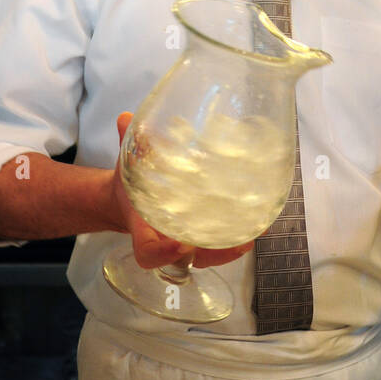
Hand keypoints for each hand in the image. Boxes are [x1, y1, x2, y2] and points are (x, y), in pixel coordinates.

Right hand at [109, 112, 254, 271]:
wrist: (128, 200)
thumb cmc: (130, 183)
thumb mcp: (127, 163)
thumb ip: (129, 143)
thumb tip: (125, 118)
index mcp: (142, 226)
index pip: (147, 251)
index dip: (162, 253)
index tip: (179, 243)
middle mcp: (163, 240)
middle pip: (185, 261)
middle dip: (210, 254)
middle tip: (234, 242)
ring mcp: (180, 242)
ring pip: (205, 256)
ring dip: (228, 249)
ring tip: (252, 234)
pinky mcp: (196, 235)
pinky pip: (214, 244)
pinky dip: (234, 236)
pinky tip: (255, 222)